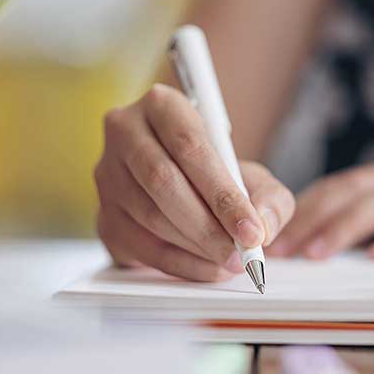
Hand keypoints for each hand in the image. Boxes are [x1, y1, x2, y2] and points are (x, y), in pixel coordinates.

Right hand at [94, 84, 295, 280]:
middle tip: (241, 254)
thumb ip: (270, 199)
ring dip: (194, 247)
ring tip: (229, 261)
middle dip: (208, 226)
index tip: (251, 230)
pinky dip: (178, 264)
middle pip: (163, 181)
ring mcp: (107, 175)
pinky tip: (206, 268)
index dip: (222, 193)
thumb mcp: (254, 176)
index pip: (190, 146)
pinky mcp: (103, 215)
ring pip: (149, 215)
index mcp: (161, 105)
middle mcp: (125, 133)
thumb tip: (263, 227)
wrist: (186, 187)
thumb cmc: (219, 176)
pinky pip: (139, 245)